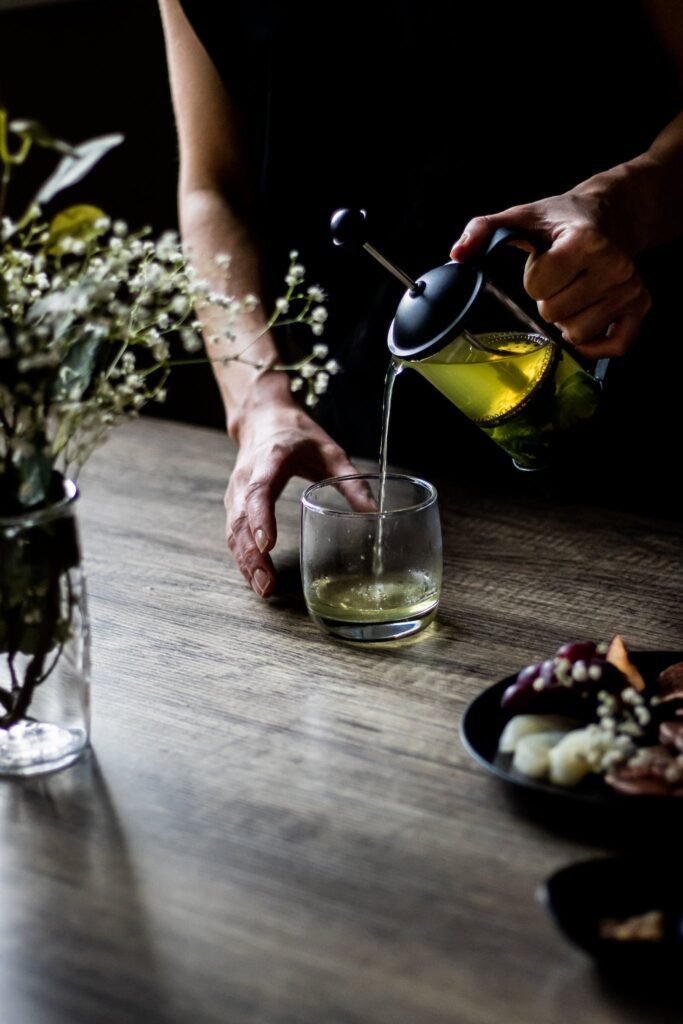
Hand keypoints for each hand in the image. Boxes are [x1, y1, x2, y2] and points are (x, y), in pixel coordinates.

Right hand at [225, 375, 359, 597]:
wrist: (262, 418)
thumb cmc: (297, 434)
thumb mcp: (331, 451)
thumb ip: (352, 482)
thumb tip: (375, 513)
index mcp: (272, 459)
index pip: (259, 491)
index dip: (260, 519)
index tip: (268, 544)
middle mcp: (247, 476)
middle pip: (241, 519)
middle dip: (252, 554)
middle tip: (267, 583)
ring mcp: (235, 491)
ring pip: (233, 530)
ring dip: (245, 561)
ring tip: (263, 589)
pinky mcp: (233, 503)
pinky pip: (233, 533)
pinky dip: (241, 556)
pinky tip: (254, 577)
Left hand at [449, 191, 650, 357]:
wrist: (607, 214)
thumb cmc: (560, 220)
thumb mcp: (521, 217)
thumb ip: (483, 230)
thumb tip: (457, 254)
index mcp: (584, 242)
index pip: (538, 287)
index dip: (534, 279)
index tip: (544, 262)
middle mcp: (614, 266)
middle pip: (555, 314)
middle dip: (548, 300)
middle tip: (560, 278)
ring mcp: (629, 288)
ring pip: (578, 334)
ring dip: (567, 320)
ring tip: (573, 291)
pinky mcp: (640, 305)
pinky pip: (614, 346)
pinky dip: (596, 344)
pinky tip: (588, 320)